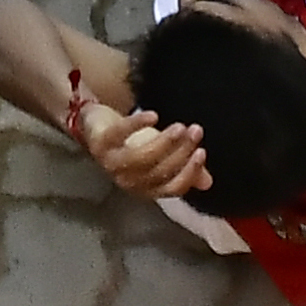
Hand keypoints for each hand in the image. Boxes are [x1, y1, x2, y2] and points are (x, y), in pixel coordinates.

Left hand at [75, 95, 212, 200]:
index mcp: (145, 189)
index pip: (172, 188)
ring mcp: (112, 164)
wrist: (97, 128)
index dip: (189, 172)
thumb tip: (208, 181)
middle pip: (159, 171)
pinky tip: (153, 116)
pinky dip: (137, 125)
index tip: (202, 152)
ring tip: (180, 126)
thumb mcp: (160, 156)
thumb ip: (183, 168)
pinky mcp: (100, 143)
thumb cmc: (132, 145)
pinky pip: (120, 135)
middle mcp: (128, 182)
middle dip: (181, 151)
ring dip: (164, 142)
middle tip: (195, 130)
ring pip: (142, 158)